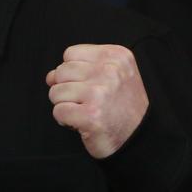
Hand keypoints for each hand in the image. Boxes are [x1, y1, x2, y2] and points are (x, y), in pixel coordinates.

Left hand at [46, 44, 149, 158]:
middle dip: (67, 89)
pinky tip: (83, 122)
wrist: (141, 138)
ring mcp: (100, 93)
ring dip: (66, 105)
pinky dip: (65, 120)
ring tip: (86, 111)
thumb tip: (50, 76)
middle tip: (88, 101)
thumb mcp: (112, 76)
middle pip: (60, 72)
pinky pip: (58, 111)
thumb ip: (81, 68)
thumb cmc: (122, 107)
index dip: (74, 72)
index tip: (90, 85)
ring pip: (56, 92)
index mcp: (116, 57)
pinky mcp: (90, 115)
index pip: (71, 54)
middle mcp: (110, 72)